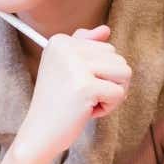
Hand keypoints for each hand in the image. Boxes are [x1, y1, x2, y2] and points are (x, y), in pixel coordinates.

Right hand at [17, 25, 131, 161]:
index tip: (75, 84)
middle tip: (82, 96)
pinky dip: (108, 107)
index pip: (106, 48)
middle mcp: (65, 48)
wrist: (39, 133)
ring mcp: (75, 66)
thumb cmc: (56, 104)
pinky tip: (87, 112)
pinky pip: (119, 93)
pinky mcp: (85, 86)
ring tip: (87, 102)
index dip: (98, 72)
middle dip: (108, 82)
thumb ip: (84, 46)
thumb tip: (106, 29)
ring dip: (112, 93)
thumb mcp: (66, 69)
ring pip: (124, 72)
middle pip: (118, 58)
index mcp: (59, 41)